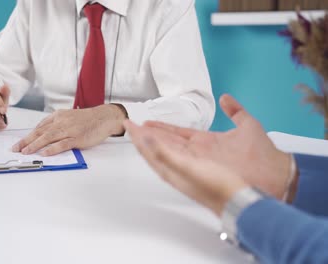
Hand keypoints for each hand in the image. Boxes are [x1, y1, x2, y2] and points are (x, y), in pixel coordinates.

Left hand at [13, 104, 126, 155]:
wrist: (104, 117)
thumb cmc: (88, 119)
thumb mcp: (69, 117)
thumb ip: (56, 124)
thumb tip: (43, 135)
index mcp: (58, 116)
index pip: (39, 127)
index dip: (28, 136)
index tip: (19, 143)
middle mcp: (61, 122)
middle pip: (40, 132)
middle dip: (26, 141)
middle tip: (16, 149)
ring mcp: (69, 130)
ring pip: (48, 137)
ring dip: (35, 145)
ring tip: (25, 152)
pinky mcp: (77, 138)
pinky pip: (62, 144)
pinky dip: (52, 149)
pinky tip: (44, 153)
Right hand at [127, 94, 292, 199]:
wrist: (273, 174)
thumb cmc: (262, 156)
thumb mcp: (247, 126)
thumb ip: (235, 111)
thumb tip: (226, 98)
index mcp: (204, 144)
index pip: (176, 134)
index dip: (161, 127)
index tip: (147, 122)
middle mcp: (195, 154)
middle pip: (164, 142)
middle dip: (146, 134)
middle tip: (129, 125)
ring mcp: (194, 161)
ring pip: (163, 150)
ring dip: (146, 141)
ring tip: (131, 131)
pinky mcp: (194, 168)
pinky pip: (170, 160)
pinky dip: (157, 151)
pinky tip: (145, 142)